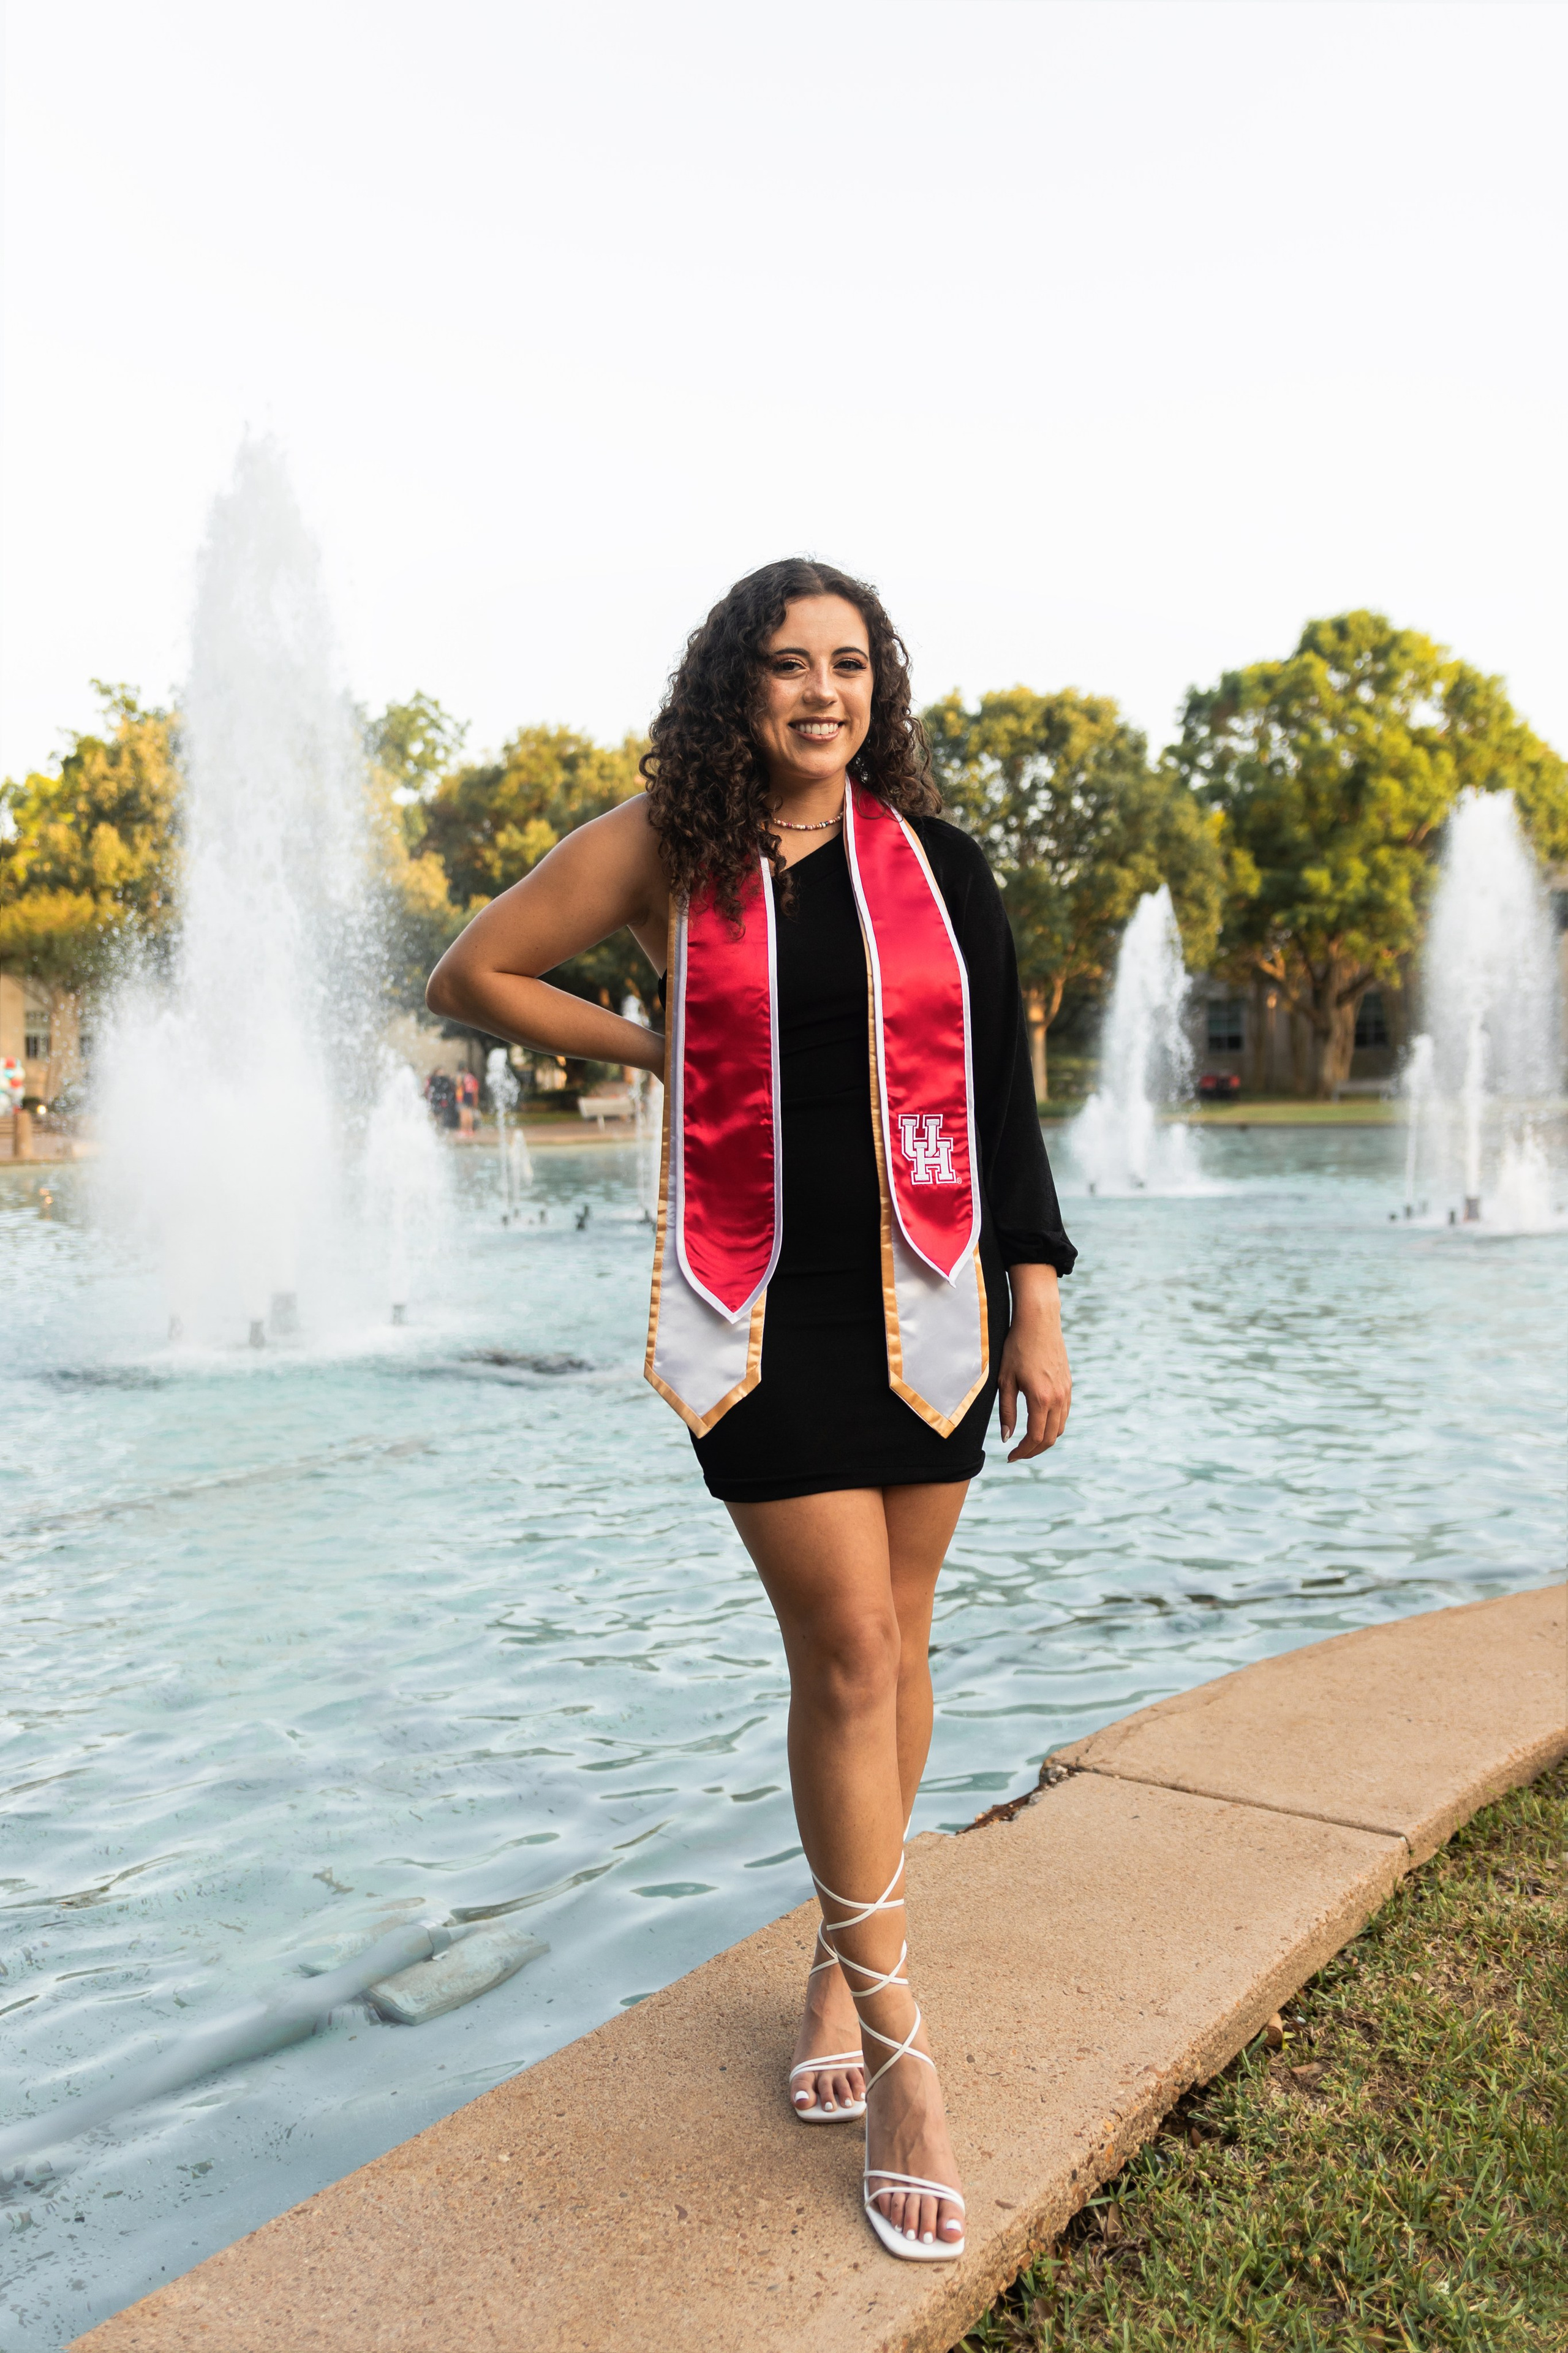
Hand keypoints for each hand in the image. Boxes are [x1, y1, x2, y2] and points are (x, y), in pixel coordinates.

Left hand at [997, 1264, 1070, 1460]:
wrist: (1038, 1321)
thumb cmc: (1016, 1347)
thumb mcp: (1005, 1380)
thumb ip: (1006, 1411)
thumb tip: (1006, 1438)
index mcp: (1041, 1398)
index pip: (1035, 1437)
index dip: (1023, 1452)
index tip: (1010, 1457)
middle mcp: (1058, 1398)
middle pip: (1050, 1438)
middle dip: (1033, 1451)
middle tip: (1017, 1454)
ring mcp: (1066, 1391)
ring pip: (1060, 1428)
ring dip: (1044, 1440)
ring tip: (1026, 1442)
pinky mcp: (1068, 1385)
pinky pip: (1064, 1414)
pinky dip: (1052, 1425)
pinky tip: (1038, 1423)